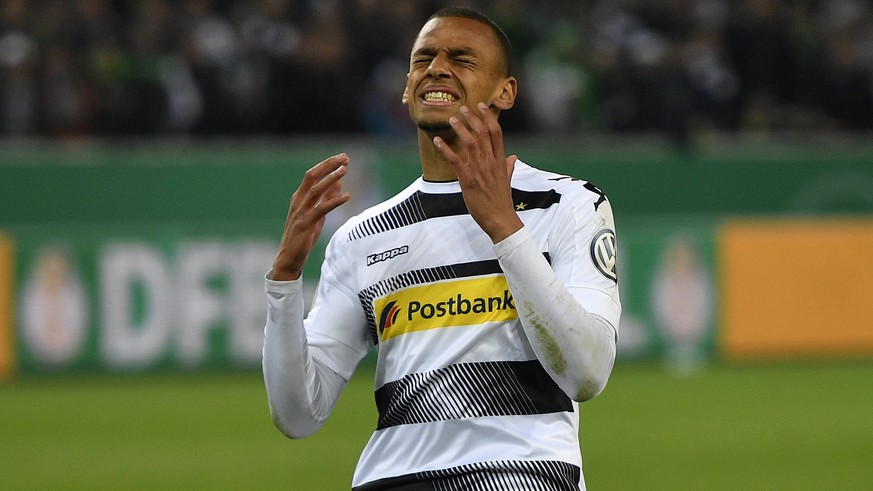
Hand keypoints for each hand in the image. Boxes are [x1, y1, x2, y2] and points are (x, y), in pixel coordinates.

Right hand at [272, 154, 350, 279]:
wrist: (288, 258)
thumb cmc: (303, 236)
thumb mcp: (317, 214)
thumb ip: (326, 198)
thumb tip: (339, 181)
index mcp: (299, 197)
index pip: (312, 174)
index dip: (327, 164)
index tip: (343, 157)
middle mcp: (298, 201)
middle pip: (311, 176)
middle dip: (328, 165)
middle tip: (345, 157)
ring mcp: (301, 212)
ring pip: (315, 190)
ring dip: (331, 178)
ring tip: (345, 170)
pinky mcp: (306, 224)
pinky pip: (322, 209)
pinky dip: (335, 201)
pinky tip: (347, 196)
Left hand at [433, 102, 522, 242]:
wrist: (500, 218)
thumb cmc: (502, 201)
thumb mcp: (507, 181)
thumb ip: (508, 167)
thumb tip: (513, 158)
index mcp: (500, 161)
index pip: (496, 133)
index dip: (488, 117)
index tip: (481, 106)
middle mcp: (490, 162)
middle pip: (482, 133)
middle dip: (472, 118)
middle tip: (463, 108)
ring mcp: (479, 170)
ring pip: (470, 142)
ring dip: (460, 128)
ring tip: (451, 119)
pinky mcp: (468, 179)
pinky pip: (455, 160)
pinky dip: (445, 149)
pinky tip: (437, 141)